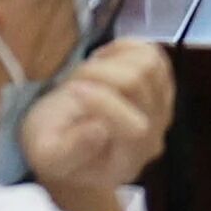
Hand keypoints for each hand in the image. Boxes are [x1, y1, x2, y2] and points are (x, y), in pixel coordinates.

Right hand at [17, 37, 175, 210]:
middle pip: (139, 85)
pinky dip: (125, 50)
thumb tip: (98, 129)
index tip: (71, 90)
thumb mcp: (48, 156)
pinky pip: (153, 54)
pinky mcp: (161, 86)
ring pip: (149, 64)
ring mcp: (162, 110)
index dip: (105, 103)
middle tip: (71, 82)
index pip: (135, 129)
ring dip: (111, 61)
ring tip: (86, 74)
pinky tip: (102, 64)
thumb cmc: (55, 148)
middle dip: (98, 73)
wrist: (67, 143)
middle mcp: (153, 136)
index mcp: (126, 160)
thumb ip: (71, 149)